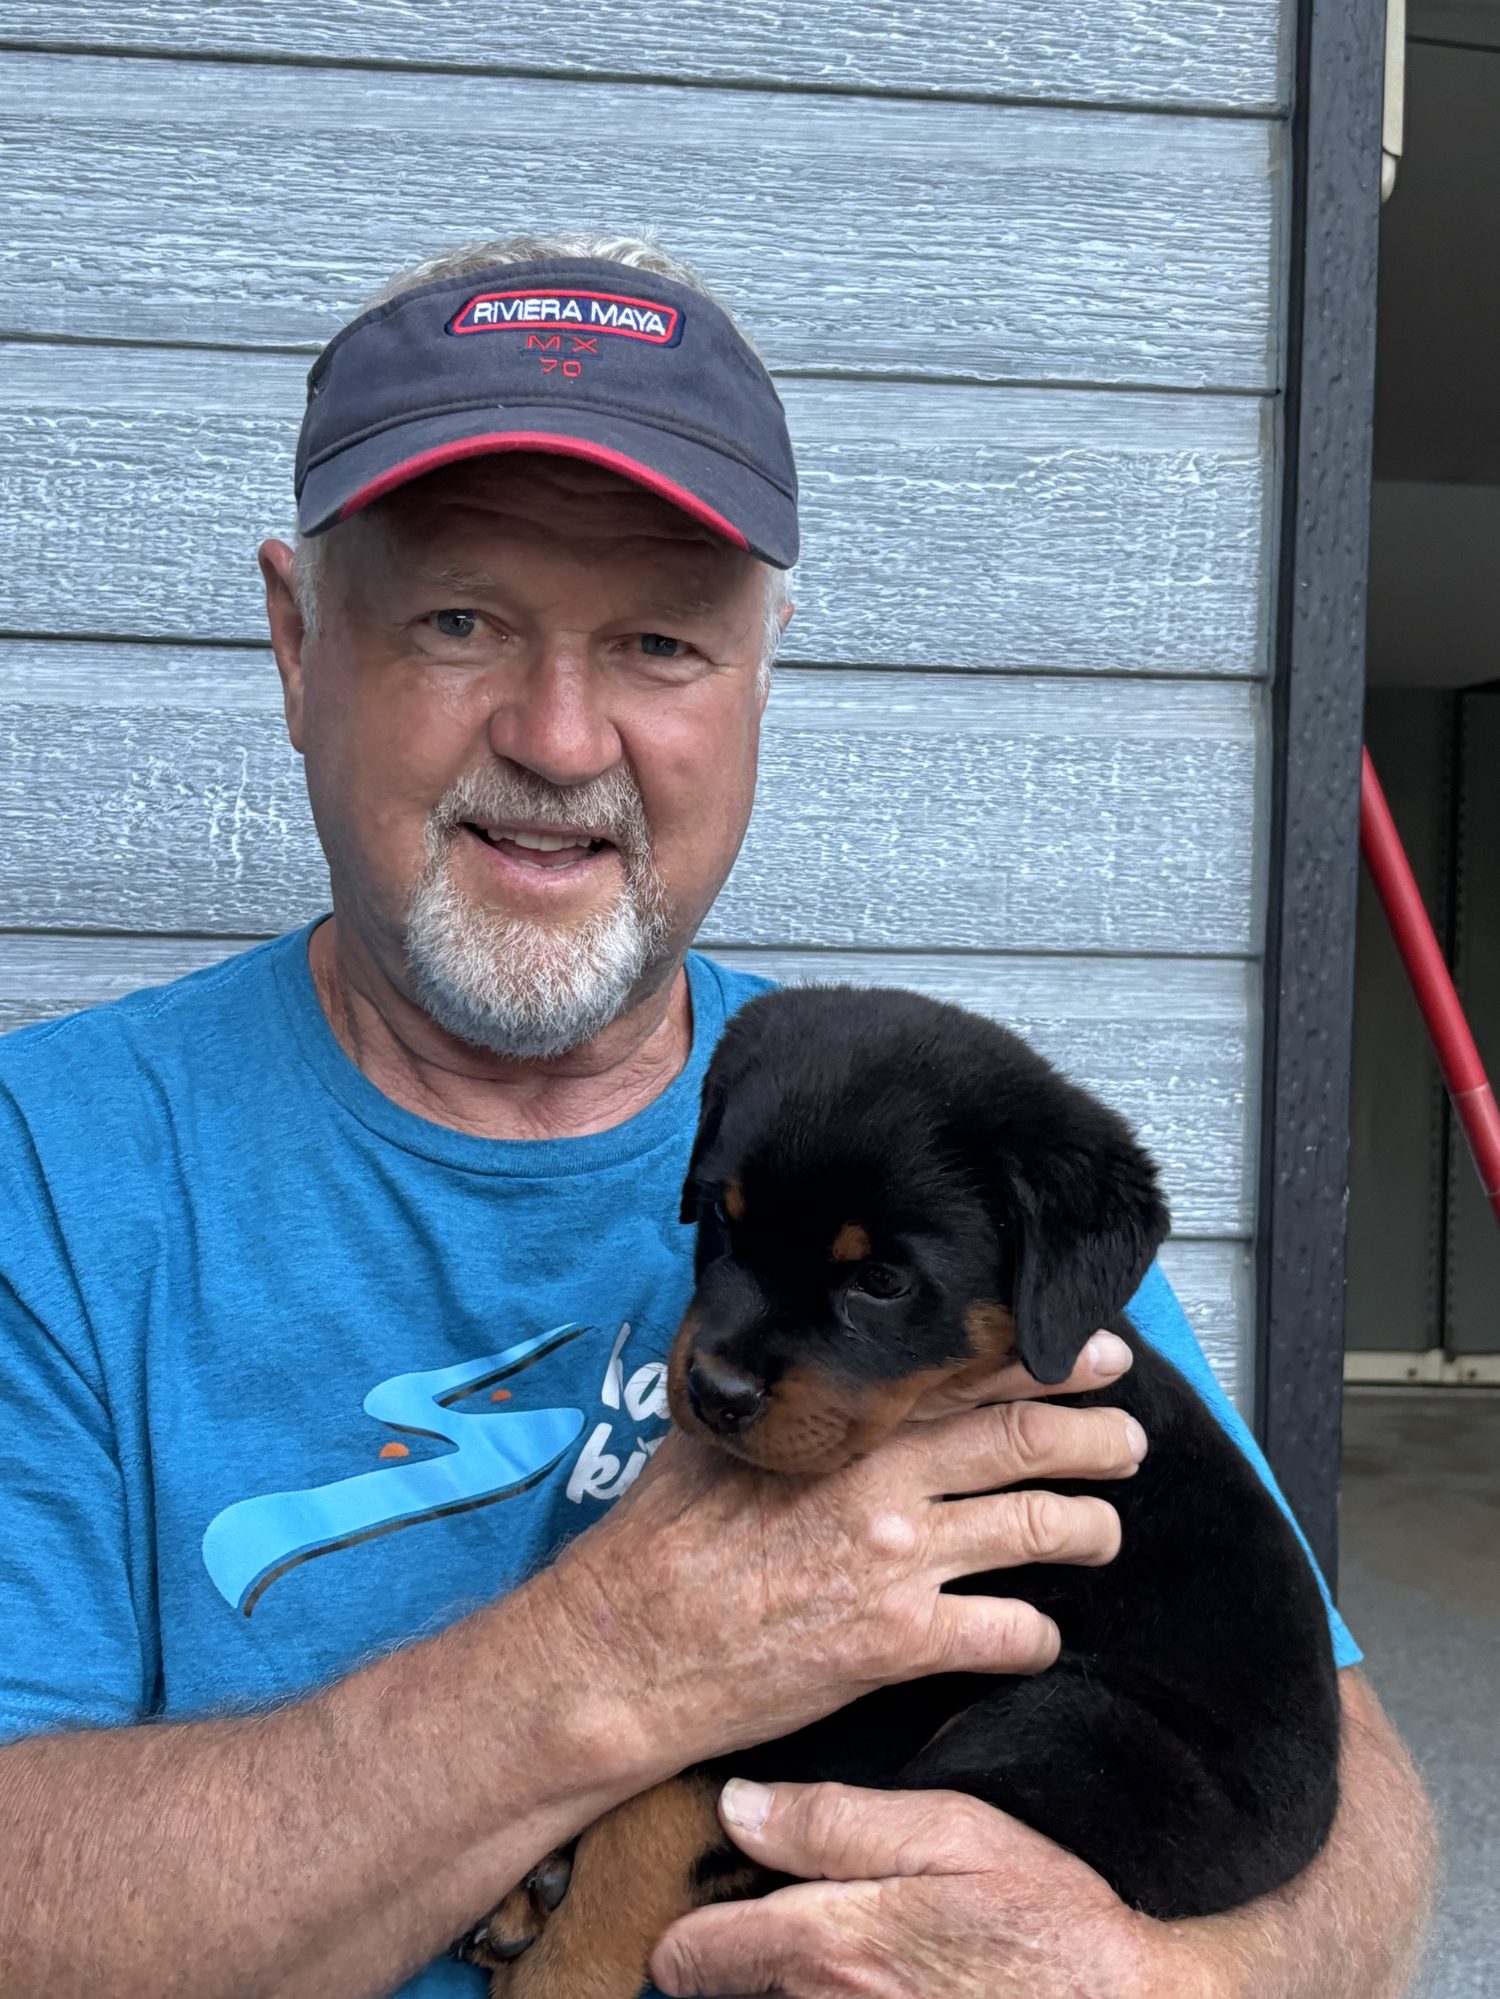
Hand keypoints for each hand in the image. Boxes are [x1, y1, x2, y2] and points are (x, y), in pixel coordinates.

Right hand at [542, 1334, 1143, 1777]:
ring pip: (1039, 1531)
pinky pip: (1009, 1634)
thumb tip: (781, 1353)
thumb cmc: (656, 1541)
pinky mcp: (900, 1645)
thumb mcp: (711, 1436)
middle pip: (1027, 1443)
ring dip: (1090, 1528)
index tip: (1094, 1357)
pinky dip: (1037, 1634)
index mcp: (845, 1424)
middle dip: (1096, 1437)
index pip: (969, 1376)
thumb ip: (771, 1396)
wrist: (626, 1647)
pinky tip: (1037, 1635)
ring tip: (1105, 1530)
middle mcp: (885, 1481)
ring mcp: (899, 1561)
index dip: (1046, 1364)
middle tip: (1129, 1440)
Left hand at [650, 1779, 1208, 1998]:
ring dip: (778, 1994)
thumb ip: (833, 1821)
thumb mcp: (949, 1832)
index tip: (709, 1911)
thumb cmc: (1044, 1918)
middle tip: (773, 1930)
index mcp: (825, 1946)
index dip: (689, 1929)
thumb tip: (736, 1805)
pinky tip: (869, 1991)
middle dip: (728, 1966)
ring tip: (838, 1966)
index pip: (687, 1958)